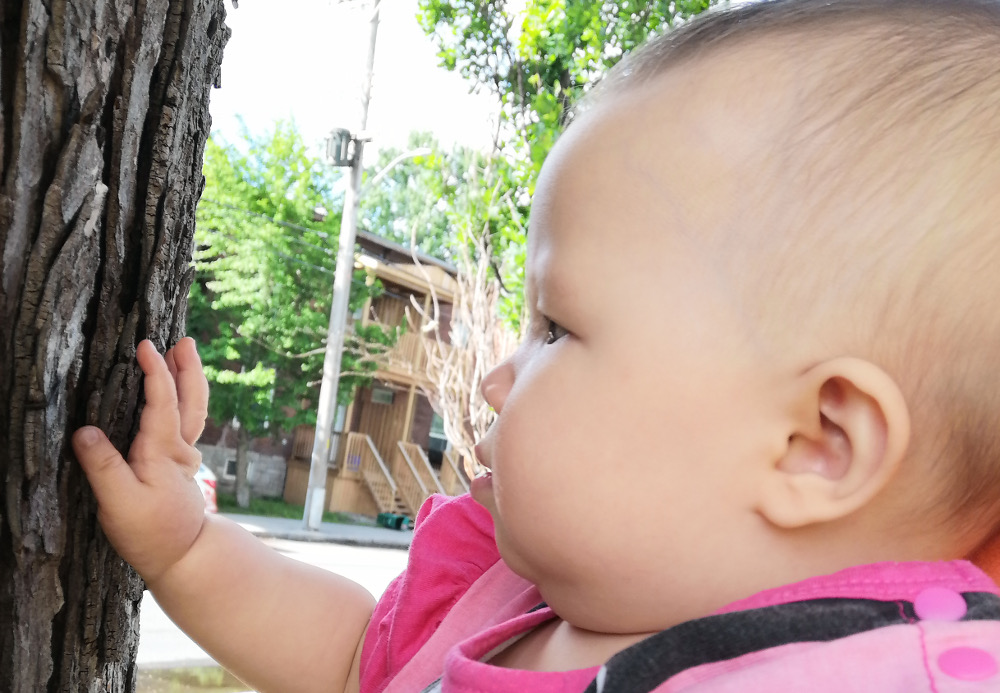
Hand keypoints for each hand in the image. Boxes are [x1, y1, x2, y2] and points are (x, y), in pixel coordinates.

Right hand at [73, 337, 209, 582]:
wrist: (185, 556)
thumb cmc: (151, 532)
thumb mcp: (118, 504)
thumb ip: (102, 467)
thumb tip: (84, 432)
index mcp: (163, 451)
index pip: (163, 402)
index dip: (155, 372)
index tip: (146, 346)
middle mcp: (179, 449)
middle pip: (191, 400)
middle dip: (188, 368)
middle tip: (185, 341)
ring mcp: (185, 457)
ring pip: (195, 410)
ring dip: (191, 380)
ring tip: (186, 354)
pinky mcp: (183, 466)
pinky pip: (189, 423)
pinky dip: (187, 401)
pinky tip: (180, 396)